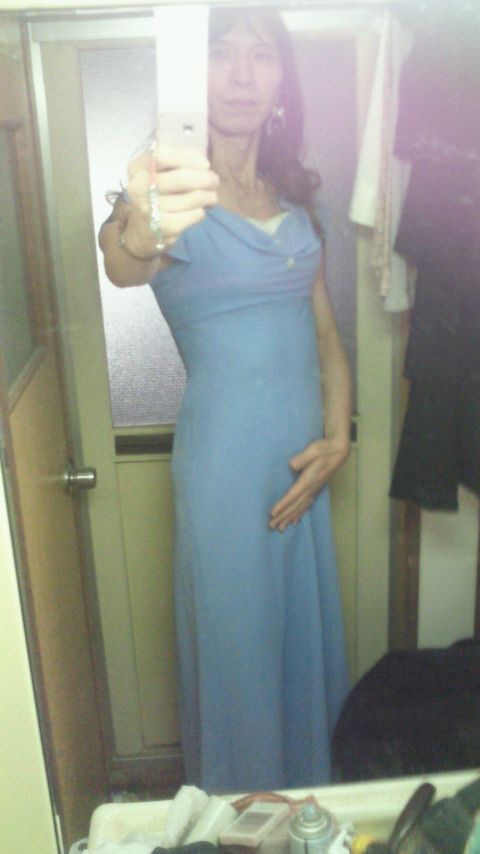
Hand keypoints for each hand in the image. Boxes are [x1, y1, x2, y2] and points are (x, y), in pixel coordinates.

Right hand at [123, 143, 218, 257]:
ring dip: (209, 196)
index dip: (189, 158)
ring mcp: (150, 209)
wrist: (141, 230)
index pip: (163, 154)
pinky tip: (199, 211)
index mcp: (138, 168)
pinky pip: (194, 215)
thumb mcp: (158, 172)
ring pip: (192, 198)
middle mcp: (139, 187)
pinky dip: (201, 212)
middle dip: (205, 178)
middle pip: (181, 178)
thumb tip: (203, 165)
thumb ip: (178, 160)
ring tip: (211, 197)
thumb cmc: (156, 194)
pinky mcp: (163, 227)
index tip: (205, 164)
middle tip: (214, 181)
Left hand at [268, 437, 349, 531]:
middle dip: (283, 516)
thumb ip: (303, 458)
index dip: (283, 505)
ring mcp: (314, 490)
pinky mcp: (315, 489)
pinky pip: (306, 505)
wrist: (339, 451)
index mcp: (308, 480)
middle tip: (271, 527)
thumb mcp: (314, 449)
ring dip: (289, 518)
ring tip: (280, 528)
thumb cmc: (325, 448)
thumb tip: (292, 465)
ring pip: (300, 507)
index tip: (273, 514)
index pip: (293, 495)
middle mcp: (311, 488)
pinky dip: (299, 514)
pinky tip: (295, 520)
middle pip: (295, 505)